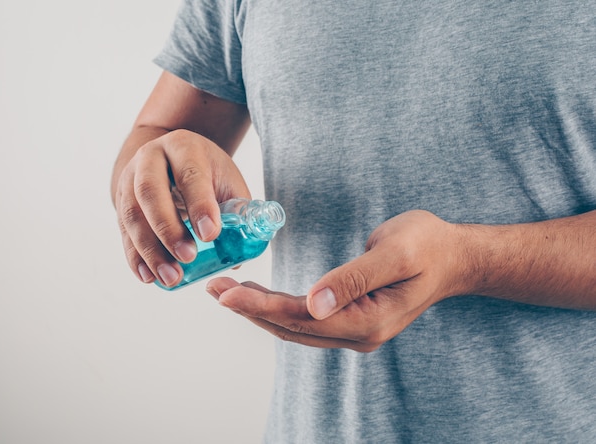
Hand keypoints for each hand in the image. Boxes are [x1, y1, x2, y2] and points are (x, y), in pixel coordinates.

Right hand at [114, 129, 249, 287]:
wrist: (171, 157)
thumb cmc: (206, 172)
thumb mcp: (226, 180)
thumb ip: (237, 210)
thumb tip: (238, 256)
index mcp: (183, 148)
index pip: (190, 175)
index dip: (200, 205)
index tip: (210, 234)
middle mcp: (150, 158)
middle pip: (150, 192)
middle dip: (168, 229)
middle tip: (187, 257)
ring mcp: (129, 179)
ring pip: (132, 215)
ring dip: (150, 250)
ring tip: (171, 276)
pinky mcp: (120, 202)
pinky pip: (123, 231)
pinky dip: (135, 257)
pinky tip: (148, 276)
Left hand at [206, 210, 466, 351]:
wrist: (453, 256)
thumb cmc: (428, 246)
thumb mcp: (396, 253)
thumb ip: (355, 278)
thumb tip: (315, 303)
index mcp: (368, 320)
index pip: (301, 317)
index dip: (260, 305)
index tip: (226, 292)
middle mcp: (359, 333)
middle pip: (292, 326)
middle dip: (250, 309)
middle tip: (213, 289)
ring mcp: (355, 330)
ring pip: (295, 326)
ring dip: (259, 310)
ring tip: (226, 292)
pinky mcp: (352, 319)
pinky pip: (305, 320)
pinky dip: (277, 309)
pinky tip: (259, 296)